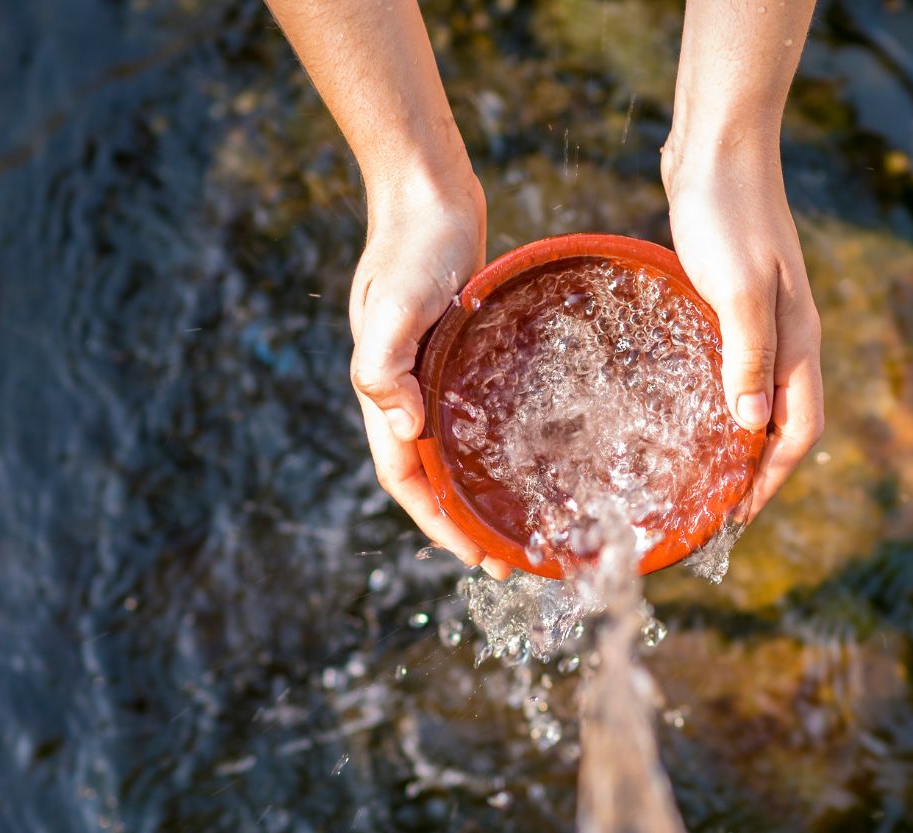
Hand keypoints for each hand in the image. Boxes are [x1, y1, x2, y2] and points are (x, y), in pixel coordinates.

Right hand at [349, 173, 509, 574]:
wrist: (427, 193)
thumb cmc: (412, 245)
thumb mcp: (395, 304)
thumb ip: (385, 365)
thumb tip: (403, 430)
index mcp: (385, 389)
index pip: (406, 477)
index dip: (437, 522)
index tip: (475, 557)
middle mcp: (406, 390)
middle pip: (430, 475)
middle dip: (464, 523)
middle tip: (510, 560)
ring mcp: (431, 372)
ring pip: (452, 449)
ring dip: (478, 490)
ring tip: (520, 522)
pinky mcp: (458, 352)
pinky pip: (472, 414)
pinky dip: (492, 445)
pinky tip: (527, 454)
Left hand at [664, 141, 824, 521]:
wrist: (718, 146)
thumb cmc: (727, 213)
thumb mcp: (736, 288)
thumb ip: (747, 356)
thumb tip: (750, 427)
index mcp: (797, 341)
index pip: (798, 431)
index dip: (771, 479)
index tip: (736, 517)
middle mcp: (788, 337)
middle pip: (783, 424)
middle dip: (757, 472)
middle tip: (713, 509)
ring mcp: (763, 319)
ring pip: (759, 397)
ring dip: (738, 440)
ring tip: (700, 474)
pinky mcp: (734, 301)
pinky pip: (735, 367)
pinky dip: (719, 399)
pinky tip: (685, 407)